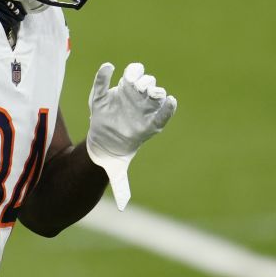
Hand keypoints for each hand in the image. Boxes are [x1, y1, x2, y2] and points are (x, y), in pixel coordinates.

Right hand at [86, 62, 177, 210]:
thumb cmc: (116, 154)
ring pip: (137, 80)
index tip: (171, 101)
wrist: (104, 142)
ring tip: (132, 80)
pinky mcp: (110, 91)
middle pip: (153, 93)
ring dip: (137, 78)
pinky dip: (107, 73)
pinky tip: (108, 68)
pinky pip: (111, 78)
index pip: (163, 115)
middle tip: (147, 92)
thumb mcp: (118, 172)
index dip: (167, 108)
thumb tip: (123, 207)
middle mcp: (141, 107)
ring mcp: (127, 96)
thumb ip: (121, 186)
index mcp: (147, 125)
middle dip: (152, 90)